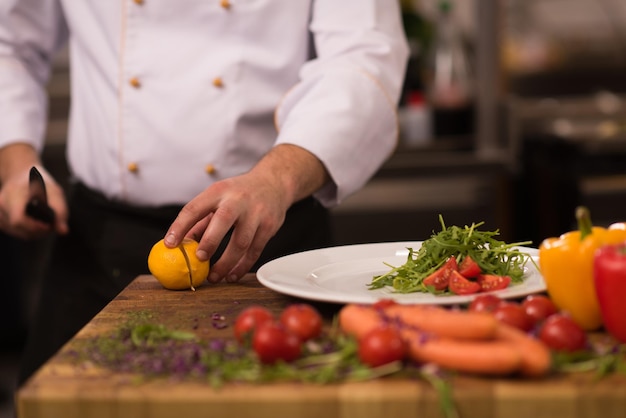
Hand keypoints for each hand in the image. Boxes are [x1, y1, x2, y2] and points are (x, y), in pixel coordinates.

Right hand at [0, 144, 68, 238]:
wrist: (21, 175)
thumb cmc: (40, 182)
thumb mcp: (55, 192)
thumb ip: (60, 211)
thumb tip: (64, 231)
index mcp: (13, 194)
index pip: (18, 219)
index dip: (35, 227)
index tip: (49, 225)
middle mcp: (2, 203)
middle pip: (19, 229)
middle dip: (38, 231)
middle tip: (52, 225)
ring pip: (18, 233)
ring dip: (34, 233)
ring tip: (46, 224)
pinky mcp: (0, 219)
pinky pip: (15, 232)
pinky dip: (28, 231)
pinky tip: (37, 224)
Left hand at [164, 144, 328, 282]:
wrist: (273, 183)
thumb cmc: (239, 193)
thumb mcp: (218, 198)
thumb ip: (200, 220)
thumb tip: (180, 244)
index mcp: (218, 191)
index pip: (195, 208)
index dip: (180, 226)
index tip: (170, 244)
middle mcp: (238, 200)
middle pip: (222, 221)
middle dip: (210, 242)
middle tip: (199, 260)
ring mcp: (256, 213)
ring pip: (241, 242)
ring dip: (226, 263)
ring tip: (214, 277)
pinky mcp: (269, 226)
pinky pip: (255, 250)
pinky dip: (242, 266)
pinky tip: (232, 275)